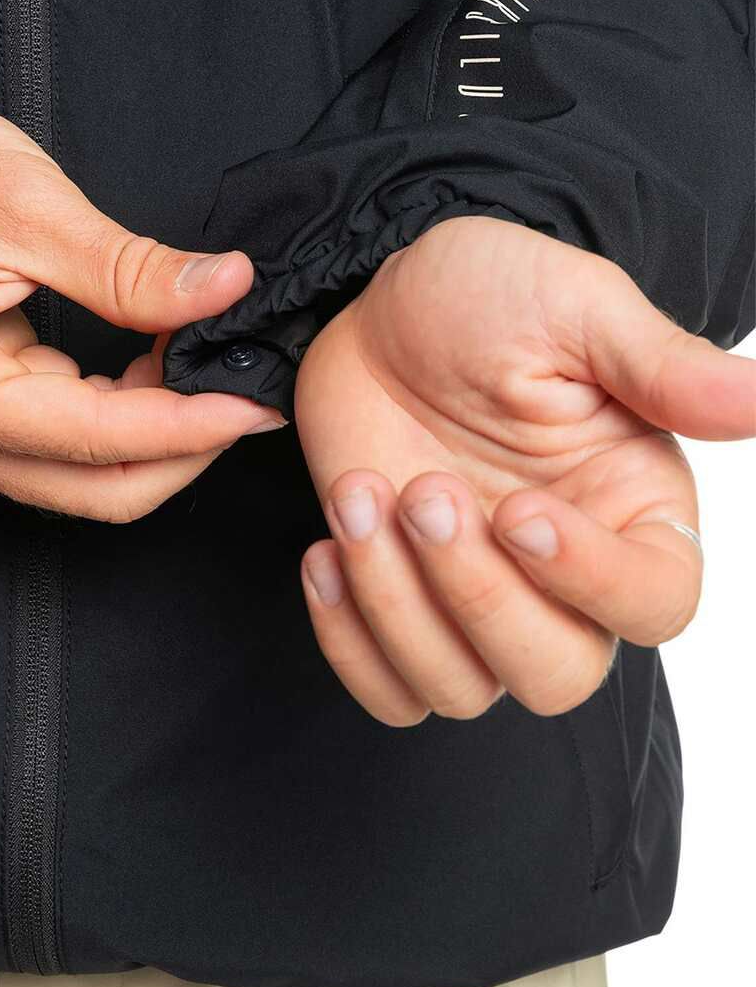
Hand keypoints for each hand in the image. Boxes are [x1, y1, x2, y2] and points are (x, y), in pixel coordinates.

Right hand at [0, 100, 282, 520]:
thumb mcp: (27, 205)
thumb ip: (128, 266)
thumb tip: (226, 288)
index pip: (91, 439)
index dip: (184, 428)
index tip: (253, 404)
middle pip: (97, 488)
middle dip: (183, 450)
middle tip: (250, 398)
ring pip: (89, 481)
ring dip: (159, 439)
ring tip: (207, 372)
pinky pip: (70, 453)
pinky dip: (128, 423)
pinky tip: (159, 370)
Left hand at [295, 215, 755, 724]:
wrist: (376, 308)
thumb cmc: (484, 297)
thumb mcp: (574, 309)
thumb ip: (659, 365)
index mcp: (629, 510)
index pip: (654, 605)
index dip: (589, 580)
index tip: (518, 510)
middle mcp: (557, 575)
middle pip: (552, 675)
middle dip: (476, 597)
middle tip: (424, 491)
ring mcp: (470, 595)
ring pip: (457, 689)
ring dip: (394, 605)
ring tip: (358, 495)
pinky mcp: (395, 601)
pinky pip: (385, 687)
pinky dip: (348, 640)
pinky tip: (326, 549)